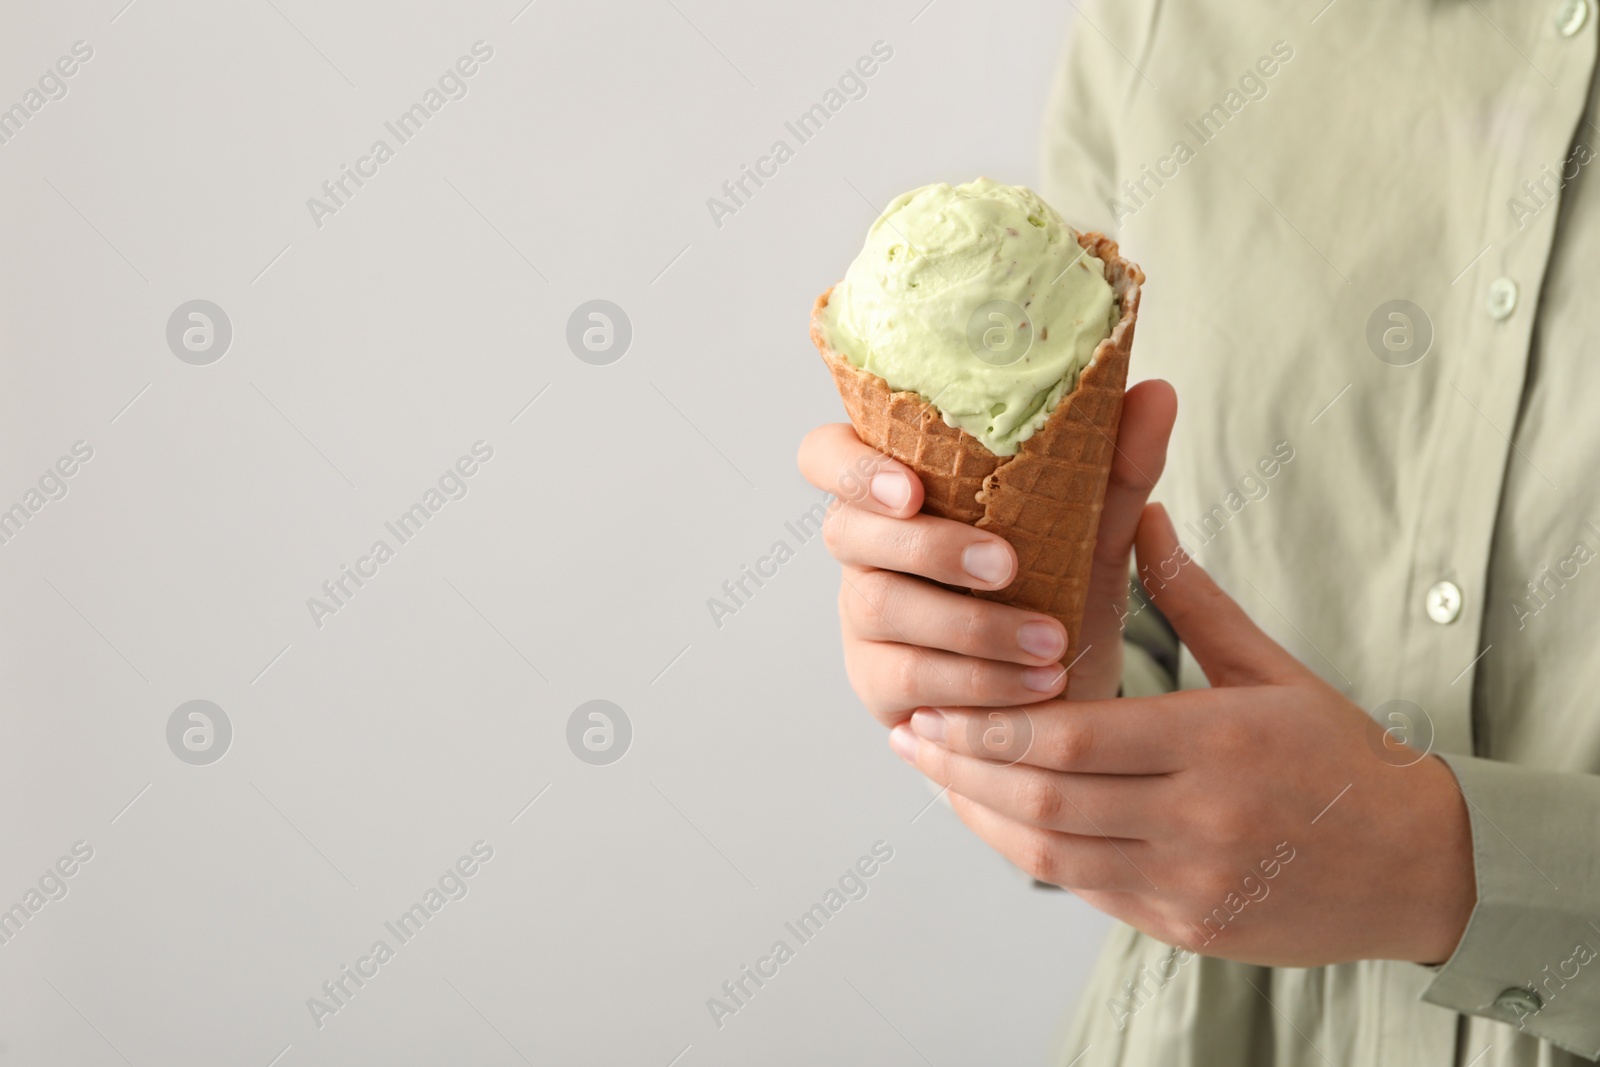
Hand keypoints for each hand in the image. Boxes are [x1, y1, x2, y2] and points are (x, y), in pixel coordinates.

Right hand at [796, 380, 1177, 725]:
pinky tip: (1036, 687)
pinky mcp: (876, 681)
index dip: (852, 468)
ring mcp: (861, 616)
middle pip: (846, 532)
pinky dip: (978, 683)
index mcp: (897, 487)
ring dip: (970, 626)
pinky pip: (907, 679)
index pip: (826, 455)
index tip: (912, 489)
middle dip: (929, 548)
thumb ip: (1115, 466)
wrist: (1063, 683)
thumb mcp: (1091, 530)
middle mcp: (863, 546)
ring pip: (878, 607)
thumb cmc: (1057, 588)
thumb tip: (1157, 392)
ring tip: (1051, 641)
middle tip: (1008, 566)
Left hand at [889, 504, 1477, 966]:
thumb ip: (1191, 595)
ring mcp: (1190, 882)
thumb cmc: (1340, 755)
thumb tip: (1140, 510)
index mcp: (1219, 743)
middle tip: (911, 737)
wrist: (1418, 866)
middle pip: (1047, 799)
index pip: (1074, 738)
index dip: (989, 726)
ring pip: (1051, 856)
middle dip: (965, 767)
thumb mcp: (1270, 666)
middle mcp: (1200, 819)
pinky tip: (995, 818)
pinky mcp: (1184, 925)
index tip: (933, 707)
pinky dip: (1026, 855)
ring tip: (936, 775)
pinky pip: (1082, 891)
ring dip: (981, 815)